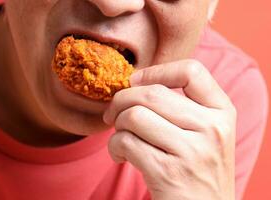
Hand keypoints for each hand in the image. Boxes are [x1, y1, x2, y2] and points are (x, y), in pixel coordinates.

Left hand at [103, 60, 235, 199]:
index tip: (136, 81)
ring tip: (121, 138)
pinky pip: (124, 142)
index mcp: (222, 113)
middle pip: (151, 93)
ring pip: (133, 116)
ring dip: (117, 126)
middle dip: (121, 100)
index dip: (156, 71)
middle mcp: (212, 129)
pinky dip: (114, 147)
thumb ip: (183, 107)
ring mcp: (191, 151)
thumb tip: (134, 83)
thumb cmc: (198, 169)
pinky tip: (121, 156)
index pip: (191, 71)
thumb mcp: (206, 133)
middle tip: (113, 114)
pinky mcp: (167, 173)